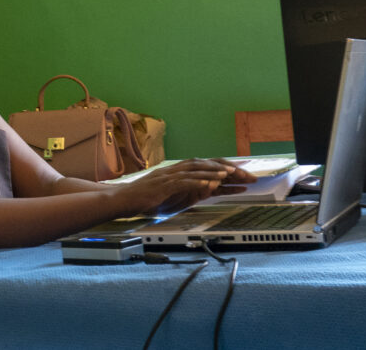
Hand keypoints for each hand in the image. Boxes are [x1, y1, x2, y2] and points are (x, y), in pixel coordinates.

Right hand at [115, 158, 256, 215]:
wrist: (120, 201)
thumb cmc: (142, 200)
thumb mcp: (170, 197)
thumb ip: (188, 192)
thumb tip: (208, 190)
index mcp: (176, 174)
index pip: (204, 168)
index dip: (224, 170)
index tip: (242, 174)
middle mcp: (173, 172)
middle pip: (204, 164)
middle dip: (226, 168)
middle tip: (246, 174)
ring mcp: (167, 177)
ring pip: (195, 169)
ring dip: (214, 171)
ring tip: (231, 173)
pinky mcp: (162, 186)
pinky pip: (183, 182)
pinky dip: (197, 181)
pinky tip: (209, 183)